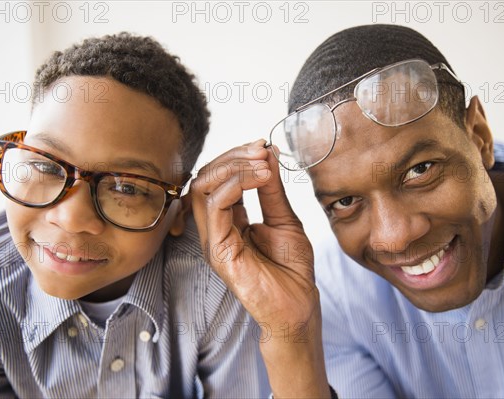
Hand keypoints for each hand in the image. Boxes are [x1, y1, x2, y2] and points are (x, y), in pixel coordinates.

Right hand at [191, 140, 329, 397]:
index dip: (237, 156)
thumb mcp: (285, 219)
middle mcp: (217, 228)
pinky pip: (214, 208)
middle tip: (261, 151)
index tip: (263, 146)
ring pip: (204, 189)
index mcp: (230, 219)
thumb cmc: (292, 269)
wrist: (298, 305)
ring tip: (262, 165)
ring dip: (233, 168)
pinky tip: (260, 180)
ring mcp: (215, 239)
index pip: (219, 178)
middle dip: (233, 157)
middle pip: (206, 178)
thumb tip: (267, 154)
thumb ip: (272, 190)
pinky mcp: (219, 251)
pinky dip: (235, 186)